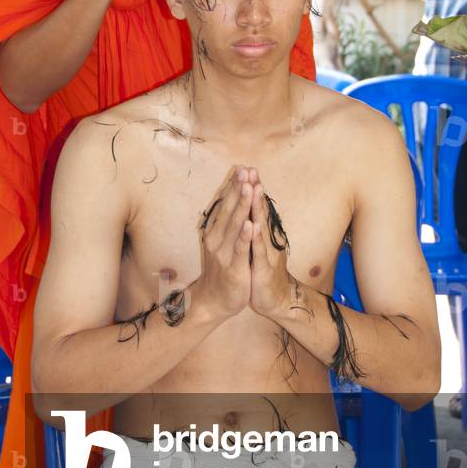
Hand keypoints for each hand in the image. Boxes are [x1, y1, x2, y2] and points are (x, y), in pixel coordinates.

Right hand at [193, 165, 254, 320]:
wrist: (214, 300)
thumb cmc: (222, 267)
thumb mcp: (222, 241)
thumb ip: (228, 220)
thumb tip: (233, 197)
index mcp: (215, 230)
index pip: (224, 203)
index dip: (234, 185)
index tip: (243, 167)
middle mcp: (217, 238)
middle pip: (229, 209)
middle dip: (238, 189)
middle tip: (245, 170)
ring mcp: (224, 253)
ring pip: (234, 226)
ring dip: (242, 206)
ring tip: (249, 188)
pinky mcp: (234, 268)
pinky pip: (240, 250)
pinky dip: (245, 237)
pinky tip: (251, 224)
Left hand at [248, 175, 293, 318]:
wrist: (274, 300)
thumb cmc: (264, 270)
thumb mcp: (258, 246)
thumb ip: (257, 227)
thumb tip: (251, 208)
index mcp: (264, 234)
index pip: (258, 207)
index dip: (252, 188)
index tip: (247, 169)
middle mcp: (267, 240)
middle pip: (261, 211)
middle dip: (255, 191)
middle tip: (252, 170)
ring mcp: (267, 254)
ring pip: (262, 227)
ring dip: (258, 208)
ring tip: (254, 189)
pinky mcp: (264, 270)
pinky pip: (258, 252)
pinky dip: (255, 238)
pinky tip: (252, 225)